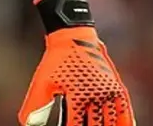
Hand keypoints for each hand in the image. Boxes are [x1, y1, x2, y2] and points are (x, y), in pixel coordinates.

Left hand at [19, 27, 134, 125]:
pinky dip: (125, 124)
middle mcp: (95, 96)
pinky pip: (125, 112)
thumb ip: (35, 108)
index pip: (75, 125)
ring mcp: (109, 93)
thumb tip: (26, 124)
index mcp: (76, 96)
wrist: (74, 36)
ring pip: (111, 123)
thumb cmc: (56, 62)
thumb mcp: (42, 84)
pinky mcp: (117, 88)